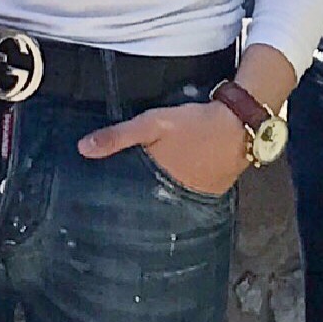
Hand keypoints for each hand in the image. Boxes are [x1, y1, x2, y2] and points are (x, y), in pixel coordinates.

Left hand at [77, 101, 247, 195]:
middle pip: (152, 196)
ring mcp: (199, 195)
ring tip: (137, 186)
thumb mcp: (151, 124)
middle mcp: (181, 196)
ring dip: (158, 189)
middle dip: (137, 194)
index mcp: (162, 183)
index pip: (133, 196)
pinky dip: (179, 184)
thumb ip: (118, 137)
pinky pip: (189, 190)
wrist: (240, 125)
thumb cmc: (193, 124)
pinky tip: (170, 175)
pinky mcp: (213, 189)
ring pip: (170, 194)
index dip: (118, 194)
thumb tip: (83, 149)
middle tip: (115, 191)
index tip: (99, 197)